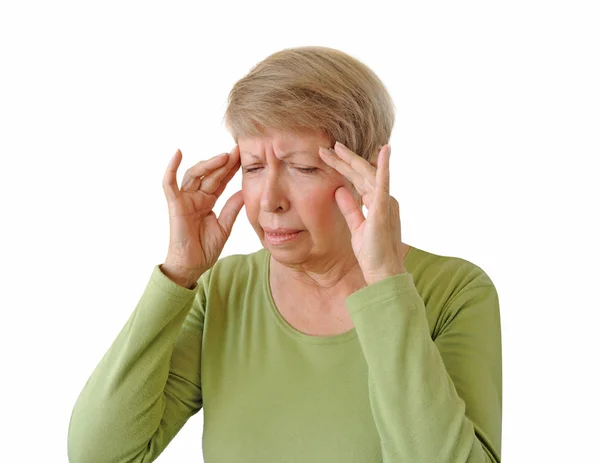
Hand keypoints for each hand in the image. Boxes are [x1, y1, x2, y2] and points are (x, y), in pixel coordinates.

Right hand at [161, 146, 243, 285]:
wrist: (192, 266)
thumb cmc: (205, 249)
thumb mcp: (225, 226)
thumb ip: (232, 208)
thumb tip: (244, 191)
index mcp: (208, 202)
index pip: (221, 181)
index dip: (231, 169)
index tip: (244, 157)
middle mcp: (196, 197)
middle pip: (210, 175)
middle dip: (224, 163)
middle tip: (238, 151)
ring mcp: (184, 199)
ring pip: (195, 175)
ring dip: (209, 164)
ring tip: (224, 156)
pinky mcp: (174, 204)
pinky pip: (169, 184)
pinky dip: (171, 168)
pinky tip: (178, 153)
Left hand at [318, 142, 404, 284]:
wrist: (382, 271)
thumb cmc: (372, 251)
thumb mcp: (356, 225)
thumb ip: (349, 207)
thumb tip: (339, 190)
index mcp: (376, 202)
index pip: (358, 179)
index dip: (344, 167)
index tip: (328, 156)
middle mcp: (383, 198)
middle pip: (361, 173)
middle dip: (344, 159)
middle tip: (326, 146)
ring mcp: (385, 202)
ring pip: (367, 174)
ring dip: (352, 159)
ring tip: (336, 147)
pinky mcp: (384, 209)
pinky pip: (384, 184)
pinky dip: (384, 167)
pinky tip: (383, 151)